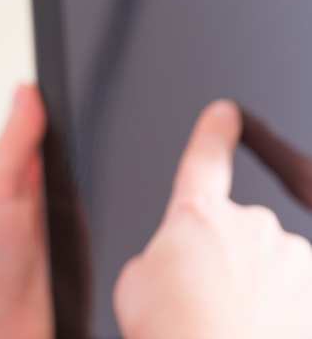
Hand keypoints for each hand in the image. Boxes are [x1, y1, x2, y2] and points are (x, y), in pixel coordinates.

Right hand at [114, 100, 311, 338]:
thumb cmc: (174, 331)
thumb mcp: (134, 283)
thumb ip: (162, 256)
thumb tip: (181, 264)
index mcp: (197, 215)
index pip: (205, 161)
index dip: (213, 135)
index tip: (225, 114)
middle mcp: (253, 225)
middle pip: (240, 231)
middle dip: (227, 260)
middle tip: (203, 301)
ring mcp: (295, 261)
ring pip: (276, 268)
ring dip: (258, 292)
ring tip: (229, 326)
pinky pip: (300, 300)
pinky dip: (285, 317)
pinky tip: (258, 333)